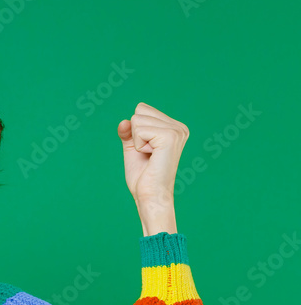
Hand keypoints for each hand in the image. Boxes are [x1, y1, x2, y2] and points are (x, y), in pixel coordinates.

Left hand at [117, 102, 186, 233]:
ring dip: (136, 141)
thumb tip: (123, 121)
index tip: (145, 150)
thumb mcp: (132, 148)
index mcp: (174, 127)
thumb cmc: (142, 176)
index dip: (135, 131)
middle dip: (135, 135)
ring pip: (137, 119)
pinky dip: (138, 145)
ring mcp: (177, 130)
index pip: (142, 109)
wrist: (149, 195)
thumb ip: (128, 131)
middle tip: (147, 154)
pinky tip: (150, 156)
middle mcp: (179, 127)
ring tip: (149, 156)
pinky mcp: (170, 136)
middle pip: (140, 110)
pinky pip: (139, 129)